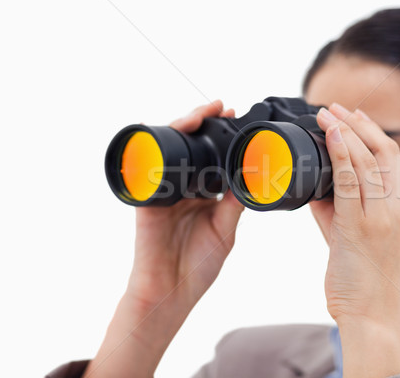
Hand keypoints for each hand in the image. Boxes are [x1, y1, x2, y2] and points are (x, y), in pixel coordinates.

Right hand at [84, 100, 243, 377]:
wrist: (171, 291)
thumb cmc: (198, 265)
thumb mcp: (225, 230)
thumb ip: (235, 203)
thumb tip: (253, 176)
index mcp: (203, 195)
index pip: (212, 157)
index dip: (223, 137)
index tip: (236, 117)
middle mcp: (184, 187)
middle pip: (191, 146)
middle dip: (204, 123)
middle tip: (221, 108)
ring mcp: (164, 190)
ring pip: (171, 149)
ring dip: (183, 127)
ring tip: (201, 114)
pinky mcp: (147, 198)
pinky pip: (147, 167)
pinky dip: (154, 146)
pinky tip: (165, 130)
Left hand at [312, 103, 399, 376]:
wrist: (370, 315)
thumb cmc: (364, 279)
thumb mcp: (357, 237)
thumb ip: (342, 208)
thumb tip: (317, 185)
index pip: (393, 159)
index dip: (373, 132)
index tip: (353, 116)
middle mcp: (398, 209)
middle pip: (385, 152)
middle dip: (358, 124)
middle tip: (335, 107)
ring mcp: (382, 218)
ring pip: (368, 161)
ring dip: (345, 132)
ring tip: (325, 113)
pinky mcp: (360, 229)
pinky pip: (351, 183)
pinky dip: (340, 155)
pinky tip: (329, 136)